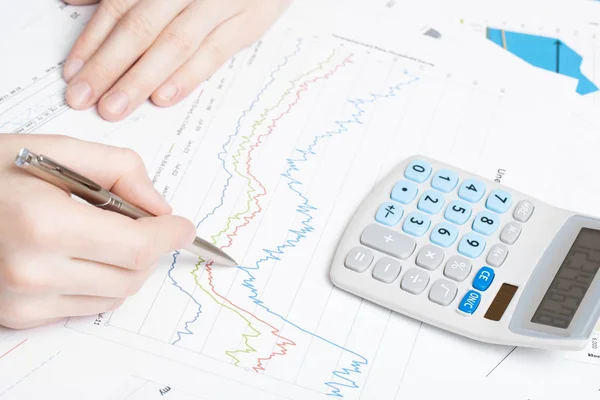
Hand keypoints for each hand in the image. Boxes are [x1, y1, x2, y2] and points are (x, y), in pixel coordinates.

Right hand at [0, 134, 194, 328]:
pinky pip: (85, 306)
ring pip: (114, 295)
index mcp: (45, 225)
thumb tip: (159, 206)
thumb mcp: (55, 149)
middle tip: (148, 224)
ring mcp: (22, 302)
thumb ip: (118, 169)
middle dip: (151, 248)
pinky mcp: (17, 317)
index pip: (138, 247)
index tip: (183, 226)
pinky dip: (99, 281)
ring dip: (127, 266)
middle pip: (132, 275)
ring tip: (105, 234)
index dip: (170, 235)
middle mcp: (32, 273)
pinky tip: (80, 254)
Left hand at [62, 0, 289, 120]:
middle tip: (84, 99)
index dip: (93, 40)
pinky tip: (163, 97)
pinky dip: (188, 75)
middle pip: (141, 27)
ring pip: (174, 43)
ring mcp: (219, 4)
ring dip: (141, 78)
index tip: (74, 72)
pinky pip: (214, 52)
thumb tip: (74, 0)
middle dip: (109, 66)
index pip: (119, 6)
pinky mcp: (248, 22)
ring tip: (115, 107)